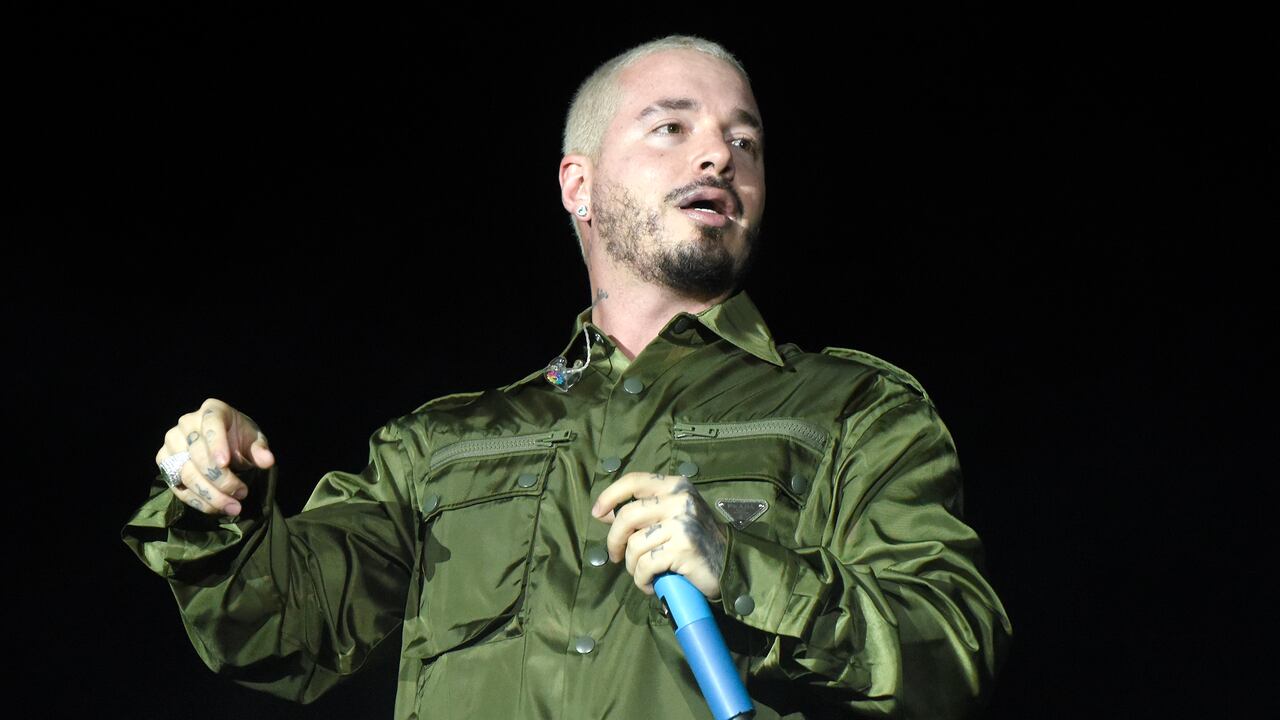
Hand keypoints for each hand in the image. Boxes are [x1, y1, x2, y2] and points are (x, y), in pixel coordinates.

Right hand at [154, 398, 274, 516]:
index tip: (225, 463)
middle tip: (241, 493)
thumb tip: (267, 461)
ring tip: (233, 506)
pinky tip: (216, 508)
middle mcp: (187, 423)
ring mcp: (172, 443)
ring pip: (186, 473)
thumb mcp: (254, 440)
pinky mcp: (165, 464)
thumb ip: (260, 449)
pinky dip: (198, 501)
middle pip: (197, 454)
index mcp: (212, 410)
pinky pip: (178, 486)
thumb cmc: (240, 437)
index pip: (211, 425)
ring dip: (210, 494)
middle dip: (220, 478)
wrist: (223, 443)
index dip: (216, 444)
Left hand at [592, 472, 727, 599]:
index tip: (597, 513)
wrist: (732, 564)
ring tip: (643, 574)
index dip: (610, 495)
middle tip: (616, 556)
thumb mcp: (674, 516)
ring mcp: (682, 523)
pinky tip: (651, 585)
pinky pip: (645, 565)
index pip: (635, 481)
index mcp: (677, 486)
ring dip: (633, 566)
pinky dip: (642, 579)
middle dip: (615, 540)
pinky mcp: (683, 547)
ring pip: (635, 545)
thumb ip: (645, 512)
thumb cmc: (699, 542)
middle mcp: (680, 500)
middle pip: (627, 515)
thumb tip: (605, 514)